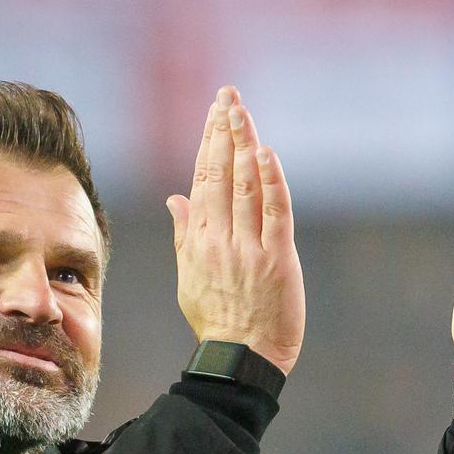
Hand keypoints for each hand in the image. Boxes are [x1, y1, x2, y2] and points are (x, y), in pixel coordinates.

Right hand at [166, 86, 305, 374]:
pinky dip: (270, 182)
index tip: (214, 110)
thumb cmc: (217, 321)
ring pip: (245, 186)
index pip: (202, 178)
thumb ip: (184, 234)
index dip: (209, 140)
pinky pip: (274, 213)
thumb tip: (175, 198)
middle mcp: (220, 239)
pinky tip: (266, 153)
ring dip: (244, 144)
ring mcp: (248, 248)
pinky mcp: (277, 260)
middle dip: (224, 130)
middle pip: (221, 173)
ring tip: (243, 111)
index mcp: (198, 240)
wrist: (240, 358)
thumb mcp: (190, 278)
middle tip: (229, 95)